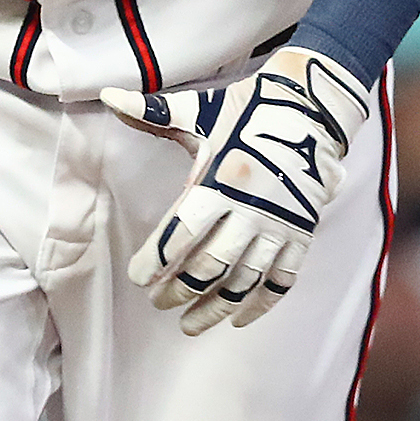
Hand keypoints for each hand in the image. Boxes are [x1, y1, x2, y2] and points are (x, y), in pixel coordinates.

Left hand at [102, 45, 371, 335]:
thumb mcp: (197, 111)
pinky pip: (282, 280)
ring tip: (189, 324)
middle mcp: (250, 210)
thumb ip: (151, 112)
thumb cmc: (246, 111)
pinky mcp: (302, 235)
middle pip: (209, 266)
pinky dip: (261, 305)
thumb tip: (108, 95)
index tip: (138, 279)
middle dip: (179, 291)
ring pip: (244, 281)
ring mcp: (279, 226)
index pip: (180, 234)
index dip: (156, 262)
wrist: (311, 109)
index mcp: (220, 181)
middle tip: (158, 302)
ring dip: (215, 308)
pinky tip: (238, 320)